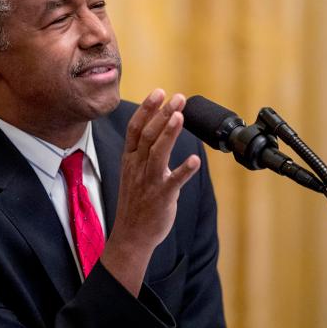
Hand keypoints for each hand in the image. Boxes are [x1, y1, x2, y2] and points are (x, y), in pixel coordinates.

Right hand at [101, 89, 200, 295]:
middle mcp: (137, 167)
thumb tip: (159, 129)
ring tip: (180, 115)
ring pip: (157, 153)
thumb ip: (145, 152)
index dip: (147, 109)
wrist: (131, 235)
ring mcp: (149, 182)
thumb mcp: (133, 172)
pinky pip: (173, 181)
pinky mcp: (162, 197)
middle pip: (148, 135)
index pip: (135, 128)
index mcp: (130, 159)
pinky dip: (184, 170)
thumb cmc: (136, 202)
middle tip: (177, 97)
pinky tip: (196, 159)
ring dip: (169, 133)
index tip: (159, 92)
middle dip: (162, 114)